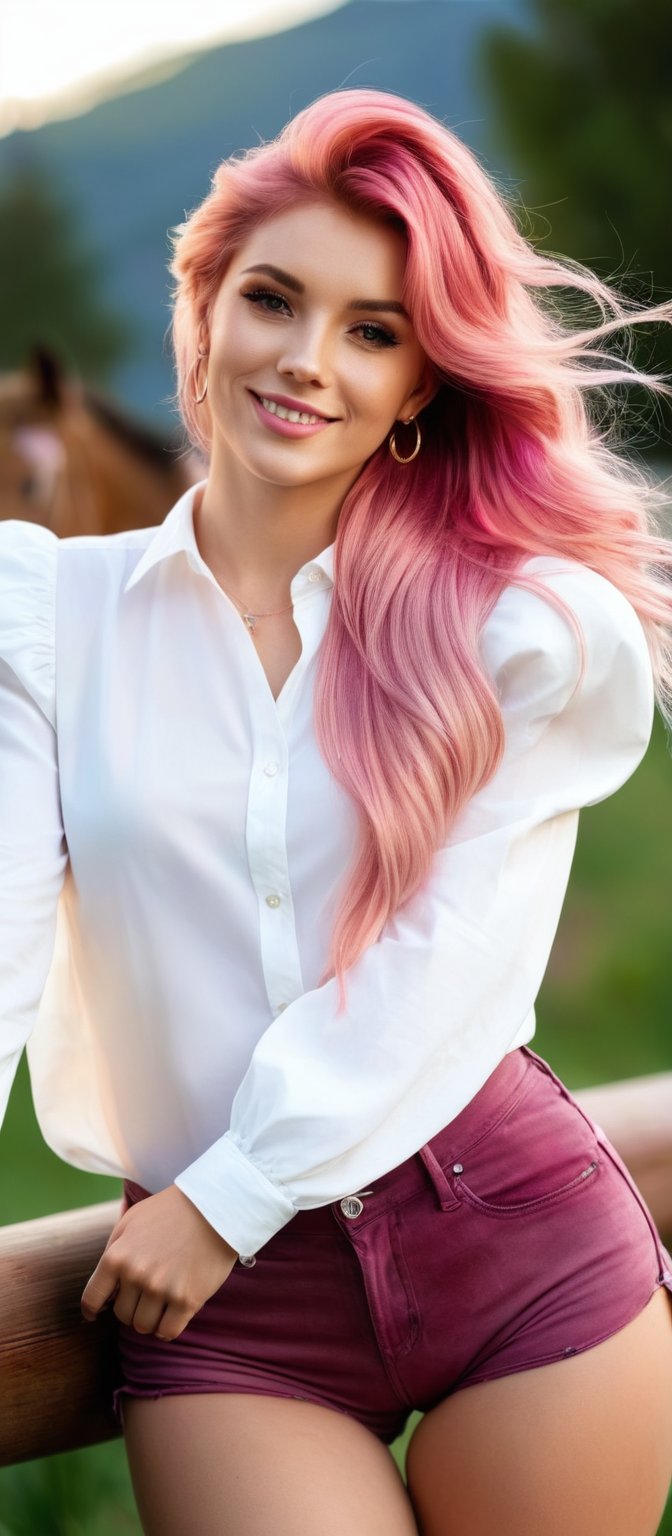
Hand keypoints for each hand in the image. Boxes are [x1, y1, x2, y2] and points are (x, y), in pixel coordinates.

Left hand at [80, 1184, 239, 1340]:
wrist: (213, 1207)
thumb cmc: (170, 1211)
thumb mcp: (131, 1220)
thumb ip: (113, 1250)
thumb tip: (104, 1287)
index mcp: (117, 1256)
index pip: (92, 1298)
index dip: (91, 1310)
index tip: (94, 1314)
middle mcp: (136, 1276)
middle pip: (122, 1315)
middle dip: (130, 1308)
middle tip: (144, 1296)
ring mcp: (162, 1289)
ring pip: (143, 1326)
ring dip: (149, 1319)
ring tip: (160, 1303)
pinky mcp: (187, 1300)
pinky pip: (167, 1332)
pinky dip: (167, 1328)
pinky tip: (172, 1315)